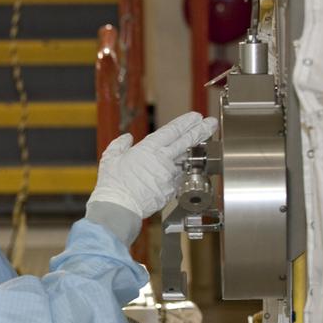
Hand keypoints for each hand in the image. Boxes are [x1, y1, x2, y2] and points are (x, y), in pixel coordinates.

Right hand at [89, 112, 217, 218]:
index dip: (186, 122)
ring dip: (196, 151)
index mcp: (149, 148)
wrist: (119, 206)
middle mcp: (163, 159)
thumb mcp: (110, 158)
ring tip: (205, 143)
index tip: (196, 116)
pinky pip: (179, 178)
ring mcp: (169, 175)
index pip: (173, 131)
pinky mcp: (171, 190)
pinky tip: (188, 168)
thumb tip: (127, 138)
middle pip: (186, 141)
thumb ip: (119, 145)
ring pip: (186, 160)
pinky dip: (182, 172)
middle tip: (211, 123)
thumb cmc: (113, 184)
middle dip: (201, 130)